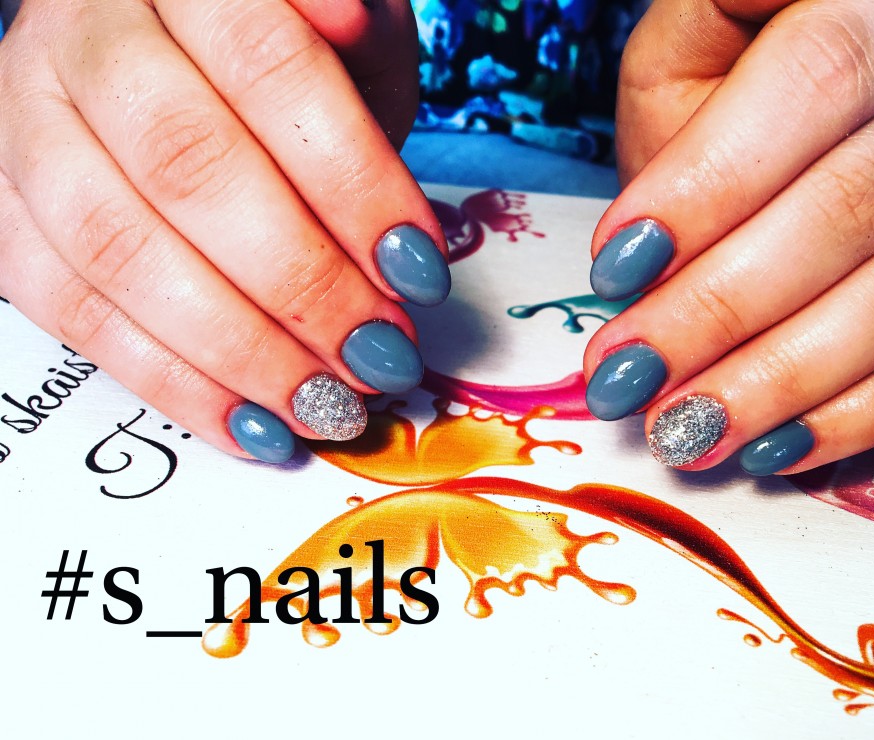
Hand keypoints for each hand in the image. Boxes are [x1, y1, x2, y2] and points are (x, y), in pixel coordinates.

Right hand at [0, 0, 445, 462]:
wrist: (170, 60)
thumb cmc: (278, 57)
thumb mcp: (343, 28)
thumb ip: (354, 42)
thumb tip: (346, 29)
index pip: (269, 68)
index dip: (352, 181)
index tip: (419, 269)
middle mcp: (83, 41)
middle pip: (189, 169)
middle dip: (303, 283)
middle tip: (379, 354)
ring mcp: (27, 131)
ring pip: (120, 250)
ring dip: (241, 350)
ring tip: (327, 404)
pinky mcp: (9, 220)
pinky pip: (74, 313)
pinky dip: (173, 382)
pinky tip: (250, 422)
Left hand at [584, 0, 873, 474]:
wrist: (831, 123)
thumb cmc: (733, 97)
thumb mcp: (687, 58)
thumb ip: (670, 118)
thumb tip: (634, 257)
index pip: (815, 80)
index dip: (711, 184)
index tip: (614, 267)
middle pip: (856, 203)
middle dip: (724, 308)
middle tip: (628, 376)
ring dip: (783, 379)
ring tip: (684, 430)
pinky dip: (859, 414)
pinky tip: (773, 447)